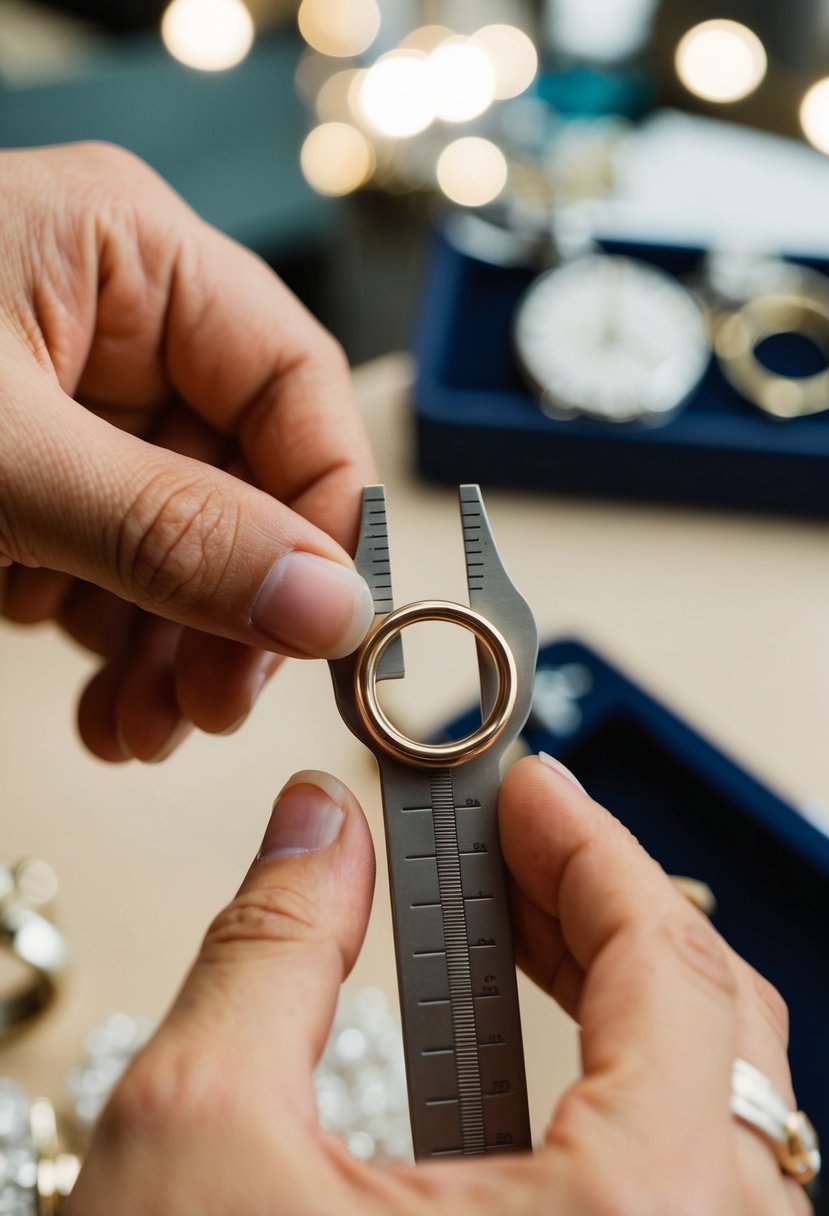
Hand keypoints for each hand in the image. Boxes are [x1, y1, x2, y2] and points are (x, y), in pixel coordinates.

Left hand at [0, 143, 374, 761]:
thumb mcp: (0, 465)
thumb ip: (171, 531)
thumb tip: (324, 604)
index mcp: (130, 257)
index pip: (295, 383)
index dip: (321, 510)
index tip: (318, 624)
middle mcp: (117, 327)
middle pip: (245, 478)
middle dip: (237, 605)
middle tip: (218, 701)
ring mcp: (75, 412)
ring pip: (190, 541)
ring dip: (182, 647)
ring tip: (148, 725)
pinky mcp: (38, 486)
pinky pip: (123, 571)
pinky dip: (123, 648)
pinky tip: (110, 706)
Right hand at [67, 758, 810, 1213]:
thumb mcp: (199, 1147)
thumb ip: (273, 950)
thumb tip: (311, 832)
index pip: (672, 975)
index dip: (592, 851)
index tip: (529, 791)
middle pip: (713, 1041)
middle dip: (601, 913)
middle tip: (514, 844)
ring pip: (708, 1122)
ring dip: (612, 1002)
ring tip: (513, 928)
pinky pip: (675, 1199)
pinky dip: (609, 1100)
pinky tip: (517, 1063)